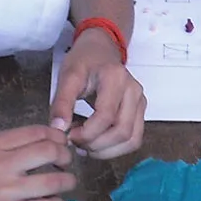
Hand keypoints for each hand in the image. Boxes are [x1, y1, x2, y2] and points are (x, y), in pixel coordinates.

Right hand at [0, 125, 75, 200]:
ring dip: (67, 182)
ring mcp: (3, 191)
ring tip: (67, 184)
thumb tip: (51, 141)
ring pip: (53, 181)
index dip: (58, 137)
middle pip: (50, 151)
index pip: (38, 132)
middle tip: (66, 165)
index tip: (63, 145)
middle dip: (66, 157)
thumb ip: (11, 147)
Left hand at [53, 30, 145, 157]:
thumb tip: (59, 129)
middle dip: (97, 145)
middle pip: (122, 132)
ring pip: (132, 140)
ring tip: (86, 146)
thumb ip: (62, 103)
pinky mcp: (140, 112)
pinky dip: (115, 148)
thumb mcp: (68, 77)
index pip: (106, 116)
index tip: (69, 135)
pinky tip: (97, 143)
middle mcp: (134, 90)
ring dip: (107, 151)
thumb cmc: (84, 61)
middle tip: (76, 143)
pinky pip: (134, 138)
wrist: (100, 50)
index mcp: (116, 78)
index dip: (87, 133)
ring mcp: (140, 102)